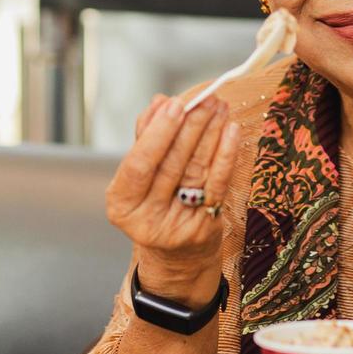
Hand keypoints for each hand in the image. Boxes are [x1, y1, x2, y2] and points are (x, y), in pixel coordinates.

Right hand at [105, 94, 240, 302]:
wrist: (177, 255)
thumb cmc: (156, 204)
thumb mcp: (142, 176)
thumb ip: (147, 138)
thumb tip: (159, 102)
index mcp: (121, 203)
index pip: (139, 164)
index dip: (158, 133)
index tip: (175, 104)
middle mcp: (145, 218)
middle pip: (171, 165)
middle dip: (191, 127)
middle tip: (205, 99)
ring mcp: (177, 226)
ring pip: (196, 171)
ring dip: (210, 134)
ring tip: (220, 107)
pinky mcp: (205, 227)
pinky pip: (218, 185)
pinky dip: (226, 155)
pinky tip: (231, 132)